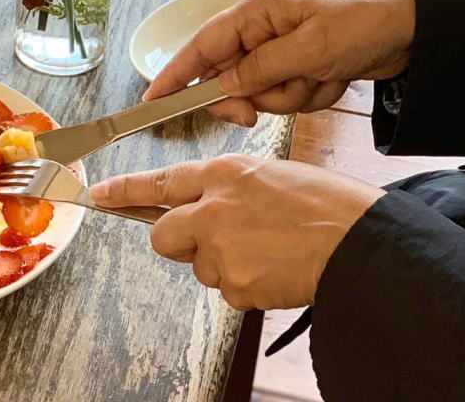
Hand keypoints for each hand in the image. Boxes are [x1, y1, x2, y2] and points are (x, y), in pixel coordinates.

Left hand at [90, 154, 382, 309]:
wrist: (365, 243)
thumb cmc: (329, 206)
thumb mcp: (273, 175)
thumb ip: (231, 189)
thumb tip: (208, 206)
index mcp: (225, 174)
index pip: (161, 181)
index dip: (125, 191)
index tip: (100, 196)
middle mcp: (213, 208)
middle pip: (163, 236)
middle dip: (180, 243)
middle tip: (214, 243)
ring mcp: (221, 249)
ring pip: (201, 267)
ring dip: (226, 265)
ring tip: (271, 253)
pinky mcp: (236, 284)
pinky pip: (229, 290)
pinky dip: (249, 287)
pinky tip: (278, 272)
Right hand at [145, 0, 415, 126]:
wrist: (412, 29)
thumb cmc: (361, 23)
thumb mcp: (308, 49)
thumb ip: (259, 70)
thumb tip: (222, 88)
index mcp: (255, 11)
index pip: (200, 46)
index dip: (174, 74)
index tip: (154, 101)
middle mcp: (260, 29)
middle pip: (227, 77)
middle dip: (251, 96)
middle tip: (260, 111)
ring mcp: (279, 50)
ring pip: (259, 93)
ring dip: (289, 97)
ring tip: (320, 78)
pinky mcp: (297, 66)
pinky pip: (285, 97)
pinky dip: (308, 97)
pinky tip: (330, 80)